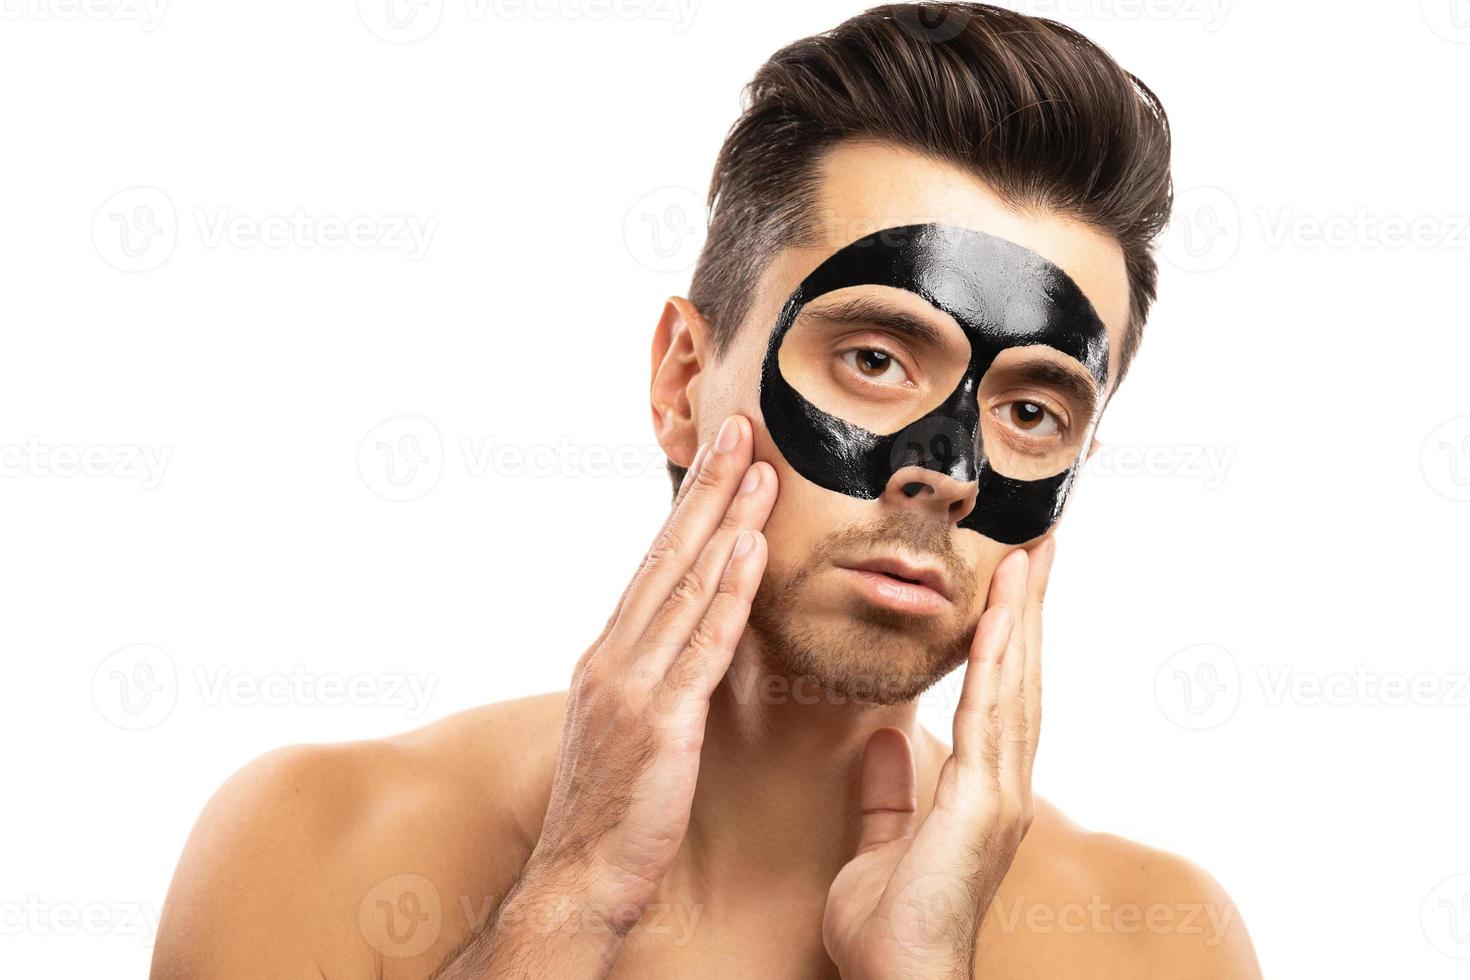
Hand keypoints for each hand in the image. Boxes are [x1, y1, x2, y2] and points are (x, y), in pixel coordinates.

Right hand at [497, 415, 775, 952]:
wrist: (578, 877)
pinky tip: (750, 551)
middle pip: (667, 556)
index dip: (691, 506)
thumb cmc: (610, 808)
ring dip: (726, 523)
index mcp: (609, 654)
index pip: (656, 563)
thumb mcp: (622, 725)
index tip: (719, 456)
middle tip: (738, 427)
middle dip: (706, 488)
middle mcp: (614, 656)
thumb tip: (684, 638)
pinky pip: (702, 648)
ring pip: (686, 588)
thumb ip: (651, 674)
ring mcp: (633, 687)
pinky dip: (727, 594)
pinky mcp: (660, 724)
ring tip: (759, 470)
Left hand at [821, 538, 1054, 979]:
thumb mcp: (882, 844)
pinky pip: (989, 716)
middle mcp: (1004, 785)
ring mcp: (1001, 794)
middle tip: (1038, 543)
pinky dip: (997, 661)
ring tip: (1028, 555)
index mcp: (982, 791)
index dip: (1009, 635)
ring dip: (1022, 618)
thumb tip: (887, 736)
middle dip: (1029, 609)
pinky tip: (999, 615)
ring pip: (1015, 685)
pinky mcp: (982, 804)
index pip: (999, 694)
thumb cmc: (891, 929)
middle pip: (1021, 678)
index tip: (1012, 579)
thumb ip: (890, 792)